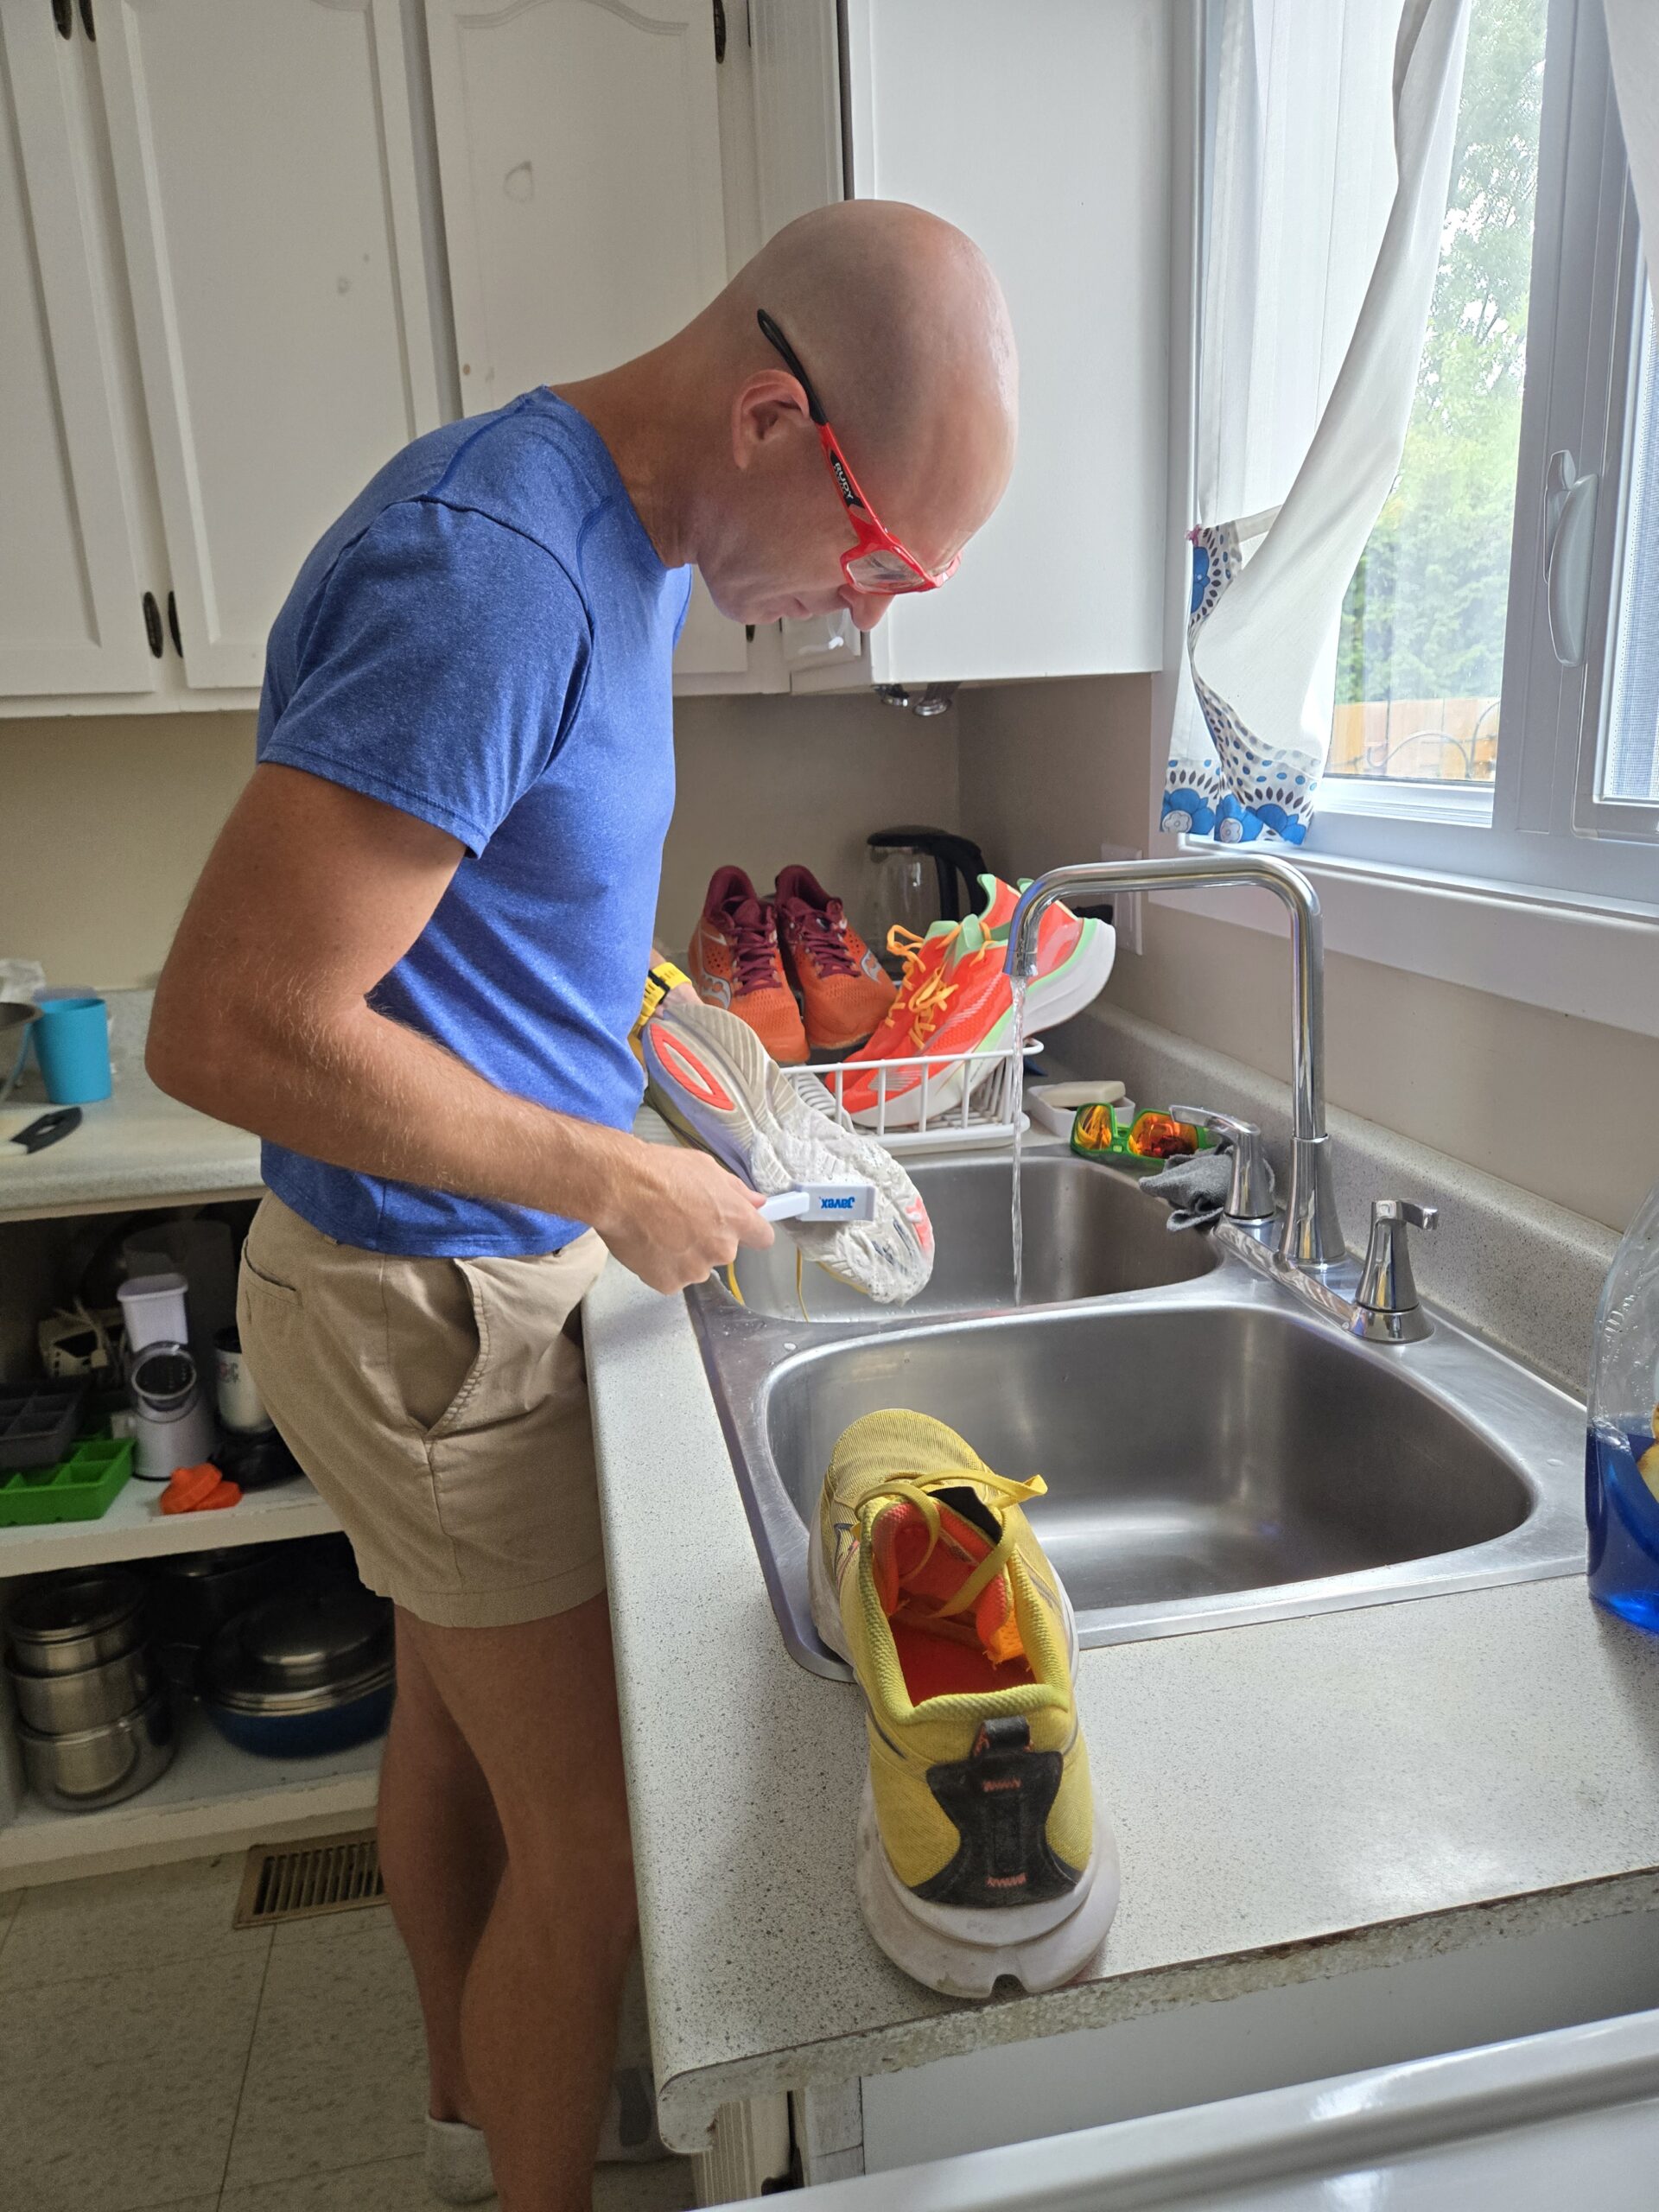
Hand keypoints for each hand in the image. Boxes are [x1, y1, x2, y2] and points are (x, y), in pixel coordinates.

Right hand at [594, 1138, 773, 1294]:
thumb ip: (736, 1190)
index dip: (749, 1232)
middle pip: (724, 1251)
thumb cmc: (658, 1172)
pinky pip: (672, 1278)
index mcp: (735, 1219)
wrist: (618, 1189)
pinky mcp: (670, 1283)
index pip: (763, 1238)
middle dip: (708, 1239)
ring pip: (696, 1266)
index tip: (738, 1228)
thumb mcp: (705, 1168)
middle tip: (681, 1219)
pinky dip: (661, 1266)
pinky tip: (649, 1244)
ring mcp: (695, 1269)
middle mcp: (721, 1249)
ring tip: (659, 1230)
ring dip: (684, 1255)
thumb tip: (757, 1202)